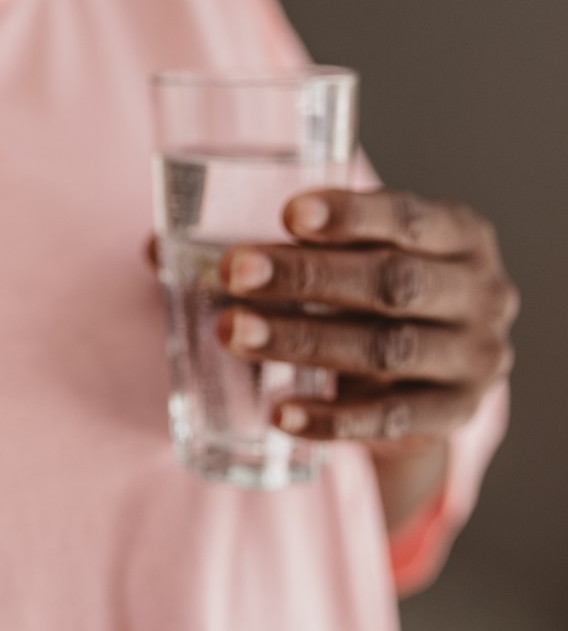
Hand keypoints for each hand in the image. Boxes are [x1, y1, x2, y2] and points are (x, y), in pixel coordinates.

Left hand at [216, 189, 516, 449]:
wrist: (429, 372)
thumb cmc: (369, 290)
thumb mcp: (344, 255)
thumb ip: (268, 244)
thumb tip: (156, 247)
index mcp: (458, 234)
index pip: (409, 217)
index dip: (352, 214)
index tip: (289, 213)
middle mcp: (479, 293)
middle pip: (392, 282)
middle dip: (308, 276)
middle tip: (233, 271)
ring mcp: (473, 359)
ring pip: (386, 349)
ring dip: (303, 340)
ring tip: (232, 331)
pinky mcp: (453, 416)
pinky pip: (390, 420)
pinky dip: (333, 420)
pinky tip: (280, 413)